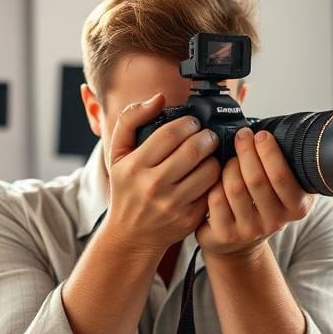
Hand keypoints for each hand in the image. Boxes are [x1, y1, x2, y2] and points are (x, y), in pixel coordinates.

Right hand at [103, 93, 221, 255]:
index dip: (188, 123)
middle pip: (193, 150)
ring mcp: (172, 205)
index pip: (170, 134)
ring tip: (209, 154)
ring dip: (214, 157)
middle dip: (206, 137)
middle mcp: (153, 186)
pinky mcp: (189, 218)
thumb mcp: (117, 154)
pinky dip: (216, 179)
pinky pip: (213, 191)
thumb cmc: (126, 190)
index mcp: (134, 166)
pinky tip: (208, 175)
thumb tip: (158, 98)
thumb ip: (131, 120)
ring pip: (209, 170)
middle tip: (206, 136)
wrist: (131, 235)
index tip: (192, 123)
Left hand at [196, 127, 314, 260]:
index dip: (270, 152)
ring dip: (230, 165)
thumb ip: (285, 166)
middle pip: (256, 179)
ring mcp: (249, 230)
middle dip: (247, 151)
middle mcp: (275, 222)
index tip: (261, 135)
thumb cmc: (261, 206)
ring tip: (231, 158)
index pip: (282, 177)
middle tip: (242, 136)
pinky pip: (216, 199)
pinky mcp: (225, 234)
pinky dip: (215, 182)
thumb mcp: (283, 189)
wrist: (239, 243)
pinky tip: (217, 177)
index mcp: (296, 207)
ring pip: (235, 187)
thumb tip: (269, 134)